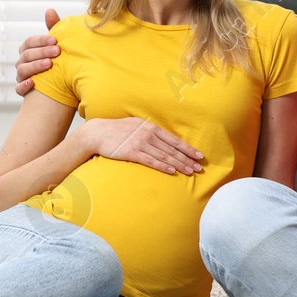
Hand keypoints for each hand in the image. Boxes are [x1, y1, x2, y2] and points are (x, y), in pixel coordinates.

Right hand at [14, 8, 60, 95]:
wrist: (61, 84)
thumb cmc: (56, 60)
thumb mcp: (55, 44)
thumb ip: (53, 27)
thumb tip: (50, 10)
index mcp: (28, 49)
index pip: (29, 42)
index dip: (41, 40)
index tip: (56, 40)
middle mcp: (22, 62)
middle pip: (27, 55)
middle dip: (42, 52)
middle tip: (57, 51)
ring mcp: (21, 76)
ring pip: (23, 70)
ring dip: (36, 66)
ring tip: (49, 64)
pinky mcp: (22, 90)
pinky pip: (18, 89)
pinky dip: (24, 85)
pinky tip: (33, 83)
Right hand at [83, 117, 204, 175]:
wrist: (97, 133)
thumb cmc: (118, 130)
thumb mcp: (136, 125)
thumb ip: (150, 131)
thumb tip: (164, 140)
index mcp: (151, 127)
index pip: (174, 140)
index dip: (188, 149)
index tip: (199, 156)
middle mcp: (148, 134)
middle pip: (172, 149)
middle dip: (188, 159)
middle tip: (199, 168)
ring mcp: (140, 143)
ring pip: (165, 156)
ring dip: (179, 164)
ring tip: (190, 171)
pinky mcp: (131, 152)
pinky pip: (151, 161)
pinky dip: (163, 166)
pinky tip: (172, 171)